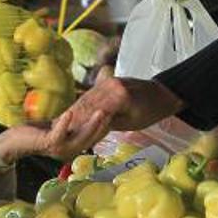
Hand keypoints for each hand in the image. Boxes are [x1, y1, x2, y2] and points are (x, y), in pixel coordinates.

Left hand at [0, 114, 105, 161]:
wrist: (16, 140)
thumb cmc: (38, 131)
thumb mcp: (60, 125)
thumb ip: (74, 121)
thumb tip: (90, 106)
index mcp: (73, 147)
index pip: (93, 137)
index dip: (104, 126)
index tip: (114, 112)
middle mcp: (69, 151)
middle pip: (91, 139)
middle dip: (102, 125)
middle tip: (112, 111)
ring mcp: (59, 150)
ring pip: (80, 139)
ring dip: (91, 125)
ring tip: (100, 112)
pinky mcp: (48, 144)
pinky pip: (59, 135)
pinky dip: (64, 123)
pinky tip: (70, 112)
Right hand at [53, 77, 182, 151]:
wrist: (162, 94)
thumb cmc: (150, 112)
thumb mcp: (131, 123)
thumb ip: (108, 123)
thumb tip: (87, 129)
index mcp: (118, 96)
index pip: (92, 112)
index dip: (77, 125)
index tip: (64, 135)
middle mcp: (109, 85)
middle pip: (86, 104)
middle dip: (71, 119)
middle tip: (55, 132)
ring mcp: (107, 82)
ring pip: (86, 98)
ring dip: (73, 112)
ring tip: (58, 124)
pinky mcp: (106, 82)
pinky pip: (91, 95)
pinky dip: (81, 105)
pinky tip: (72, 115)